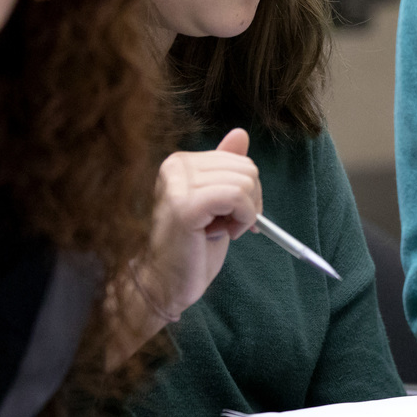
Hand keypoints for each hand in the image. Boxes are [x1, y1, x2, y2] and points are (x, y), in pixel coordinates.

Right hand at [130, 128, 260, 326]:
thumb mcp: (217, 201)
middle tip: (226, 225)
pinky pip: (238, 197)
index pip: (240, 160)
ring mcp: (178, 184)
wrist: (167, 283)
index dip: (247, 192)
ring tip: (220, 230)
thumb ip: (226, 168)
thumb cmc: (193, 246)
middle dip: (249, 202)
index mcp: (181, 161)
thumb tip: (241, 133)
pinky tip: (223, 233)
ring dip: (244, 214)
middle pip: (247, 168)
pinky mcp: (186, 205)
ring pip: (245, 183)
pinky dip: (243, 219)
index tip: (231, 215)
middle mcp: (176, 165)